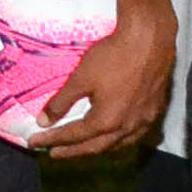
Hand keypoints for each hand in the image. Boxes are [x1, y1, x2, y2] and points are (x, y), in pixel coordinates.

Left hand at [27, 0, 170, 158]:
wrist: (150, 38)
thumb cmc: (113, 56)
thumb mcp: (80, 78)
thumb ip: (61, 102)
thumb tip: (43, 121)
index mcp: (107, 121)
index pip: (74, 136)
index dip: (53, 139)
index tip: (35, 142)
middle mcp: (127, 127)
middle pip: (96, 146)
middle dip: (73, 150)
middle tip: (54, 152)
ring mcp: (145, 120)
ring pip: (118, 143)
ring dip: (97, 147)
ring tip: (82, 148)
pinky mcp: (156, 110)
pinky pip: (134, 134)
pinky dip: (119, 139)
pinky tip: (115, 135)